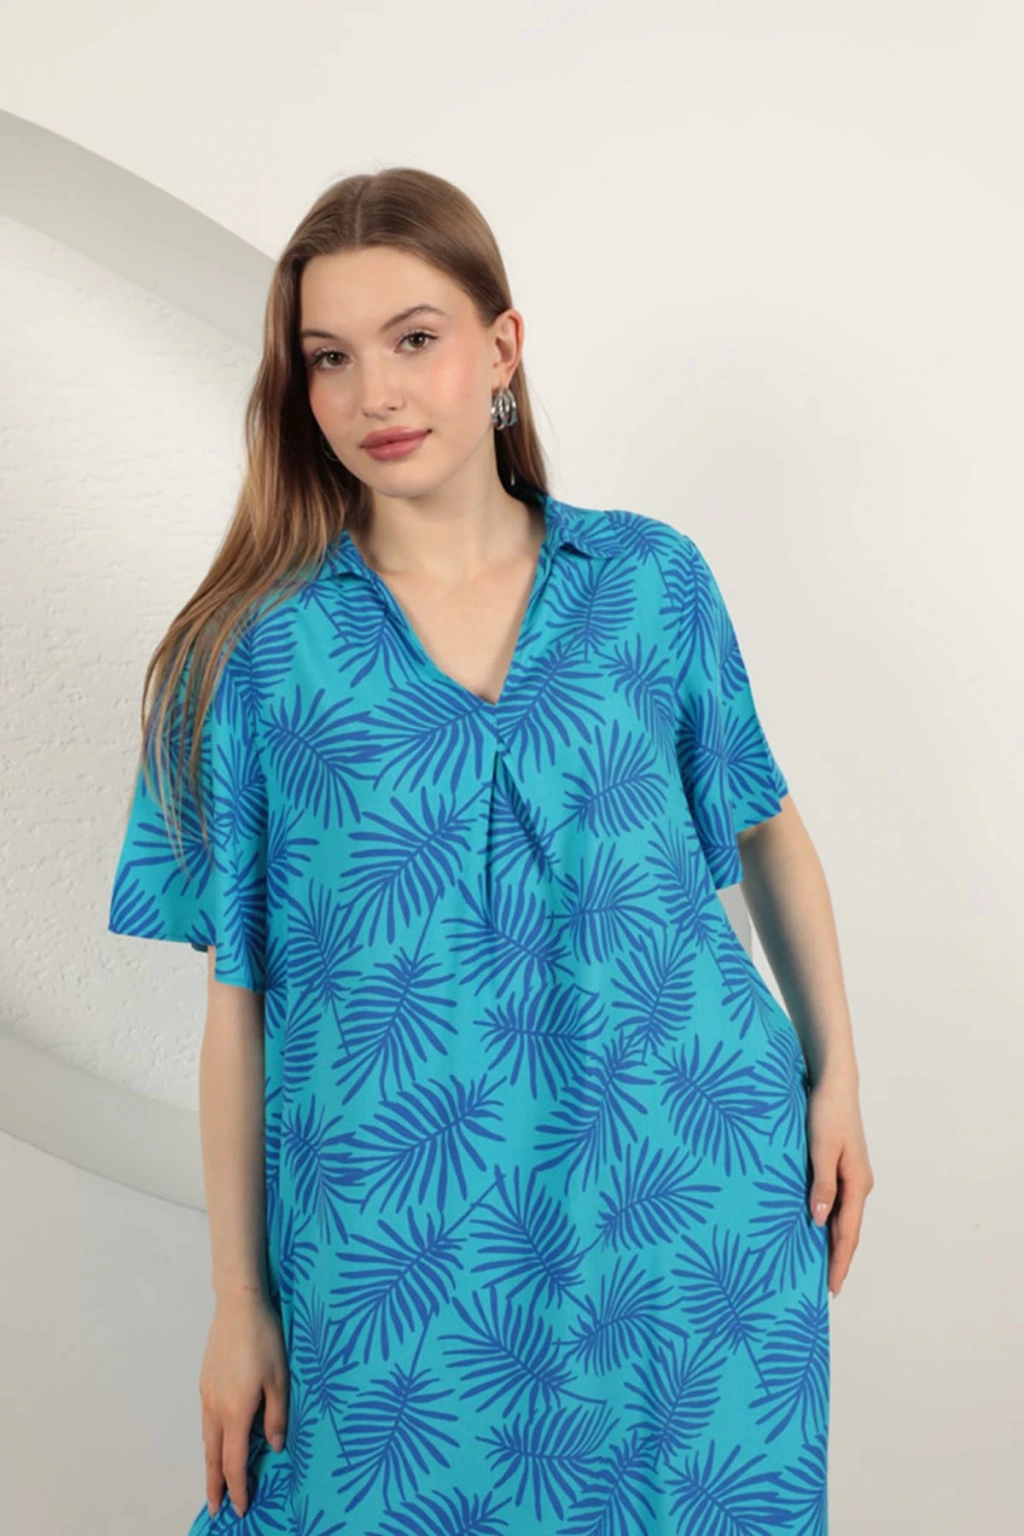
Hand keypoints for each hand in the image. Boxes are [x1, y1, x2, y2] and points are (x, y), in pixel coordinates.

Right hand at [199, 1289, 288, 1519]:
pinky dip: (211, 1442)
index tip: (240, 1510)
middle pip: (212, 1457)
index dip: (237, 1488)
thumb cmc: (264, 1340)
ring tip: (216, 1483)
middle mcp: (215, 1409)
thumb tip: (273, 1447)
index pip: (233, 1462)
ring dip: (211, 1464)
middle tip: (216, 1510)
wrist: (237, 1306)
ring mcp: (206, 1395)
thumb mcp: (280, 1379)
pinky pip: (206, 1422)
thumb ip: (276, 1416)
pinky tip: (218, 1442)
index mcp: (235, 1412)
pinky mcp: (205, 1383)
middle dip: (215, 1486)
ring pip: (207, 1439)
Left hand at [806, 1069, 873, 1298]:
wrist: (834, 1081)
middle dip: (837, 1258)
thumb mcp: (821, 1148)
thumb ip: (822, 1184)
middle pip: (848, 1229)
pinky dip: (827, 1219)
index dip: (840, 1262)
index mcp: (858, 1183)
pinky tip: (813, 1226)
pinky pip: (835, 1201)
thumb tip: (820, 1221)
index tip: (832, 1288)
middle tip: (823, 1287)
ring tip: (816, 1265)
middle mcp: (858, 1184)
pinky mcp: (840, 1165)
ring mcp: (850, 1175)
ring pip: (841, 1216)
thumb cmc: (827, 1111)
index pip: (849, 1233)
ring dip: (831, 1240)